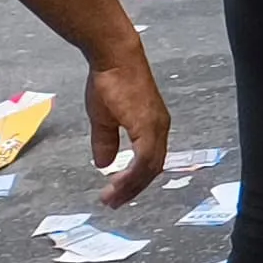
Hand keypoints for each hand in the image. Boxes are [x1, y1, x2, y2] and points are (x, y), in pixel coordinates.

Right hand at [86, 53, 170, 208]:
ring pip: (150, 166)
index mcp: (152, 127)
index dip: (134, 181)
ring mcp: (156, 126)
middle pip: (152, 168)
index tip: (116, 195)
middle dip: (132, 189)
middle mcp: (159, 128)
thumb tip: (105, 164)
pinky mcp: (148, 124)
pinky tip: (117, 183)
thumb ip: (105, 142)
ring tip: (111, 199)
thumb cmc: (109, 83)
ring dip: (131, 185)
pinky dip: (133, 173)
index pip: (149, 162)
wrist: (114, 59)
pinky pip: (146, 157)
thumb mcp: (104, 118)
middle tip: (113, 203)